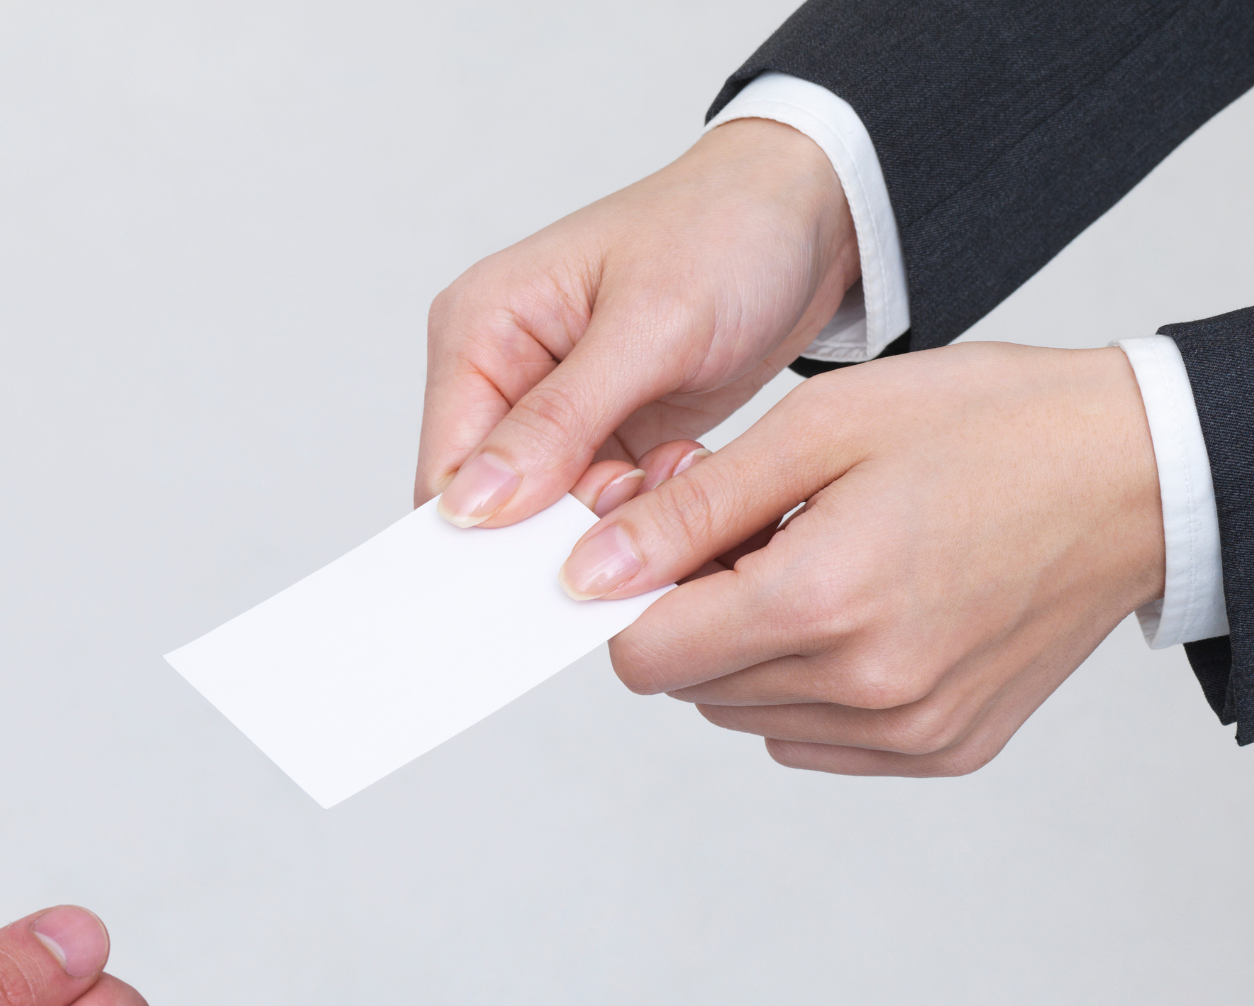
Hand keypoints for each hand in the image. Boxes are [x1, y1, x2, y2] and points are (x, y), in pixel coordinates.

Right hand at [417, 117, 856, 530]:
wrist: (806, 216)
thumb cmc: (727, 230)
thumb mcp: (649, 324)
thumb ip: (559, 418)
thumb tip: (473, 503)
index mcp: (479, 328)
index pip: (447, 470)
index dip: (496, 528)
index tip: (575, 542)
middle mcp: (500, 372)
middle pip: (493, 505)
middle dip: (566, 521)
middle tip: (642, 491)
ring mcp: (548, 411)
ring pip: (549, 517)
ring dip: (614, 514)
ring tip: (675, 465)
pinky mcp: (597, 436)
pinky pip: (597, 508)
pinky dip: (641, 505)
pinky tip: (682, 464)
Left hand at [564, 343, 1164, 774]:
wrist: (1138, 472)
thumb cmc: (986, 426)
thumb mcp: (821, 428)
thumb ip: (691, 509)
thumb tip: (587, 576)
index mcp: (823, 603)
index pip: (644, 657)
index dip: (639, 596)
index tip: (680, 538)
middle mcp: (865, 688)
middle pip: (692, 689)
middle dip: (701, 615)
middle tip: (770, 534)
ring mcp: (910, 730)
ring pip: (749, 716)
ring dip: (757, 652)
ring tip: (827, 564)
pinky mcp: (946, 749)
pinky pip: (817, 739)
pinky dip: (815, 687)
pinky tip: (871, 612)